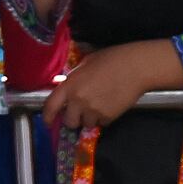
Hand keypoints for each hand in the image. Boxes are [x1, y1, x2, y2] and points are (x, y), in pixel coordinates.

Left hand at [49, 38, 182, 135]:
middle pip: (69, 122)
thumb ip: (75, 78)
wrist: (136, 67)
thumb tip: (69, 86)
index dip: (47, 116)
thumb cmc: (112, 59)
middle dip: (73, 119)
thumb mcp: (86, 63)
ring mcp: (93, 110)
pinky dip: (104, 118)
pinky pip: (101, 123)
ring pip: (86, 124)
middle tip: (81, 112)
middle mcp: (78, 100)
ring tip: (99, 105)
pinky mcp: (108, 117)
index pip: (51, 105)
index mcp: (70, 85)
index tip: (48, 122)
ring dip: (90, 119)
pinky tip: (110, 105)